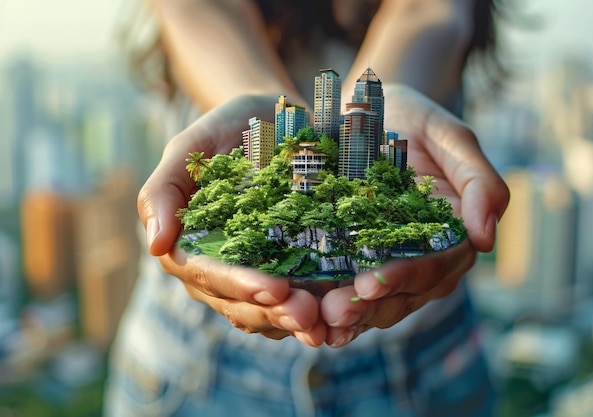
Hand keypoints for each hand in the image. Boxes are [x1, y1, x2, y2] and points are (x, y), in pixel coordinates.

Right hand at [137, 95, 325, 346]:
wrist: (272, 120)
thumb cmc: (227, 129)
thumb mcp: (192, 147)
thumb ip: (164, 191)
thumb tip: (155, 246)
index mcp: (189, 244)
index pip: (206, 274)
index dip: (238, 285)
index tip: (274, 288)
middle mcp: (217, 267)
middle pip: (238, 303)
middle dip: (272, 312)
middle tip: (309, 314)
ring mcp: (250, 272)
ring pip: (266, 312)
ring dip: (294, 321)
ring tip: (325, 322)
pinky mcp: (285, 270)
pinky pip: (293, 302)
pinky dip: (314, 312)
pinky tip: (338, 313)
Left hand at [321, 84, 509, 346]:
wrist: (368, 109)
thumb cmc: (415, 120)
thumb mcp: (451, 137)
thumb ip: (480, 182)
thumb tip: (487, 239)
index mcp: (452, 234)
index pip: (437, 267)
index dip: (406, 278)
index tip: (371, 282)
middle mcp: (422, 255)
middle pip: (403, 294)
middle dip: (370, 307)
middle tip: (334, 313)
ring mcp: (388, 259)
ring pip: (376, 301)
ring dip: (348, 316)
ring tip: (318, 324)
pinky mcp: (353, 257)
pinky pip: (346, 287)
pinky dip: (328, 304)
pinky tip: (306, 316)